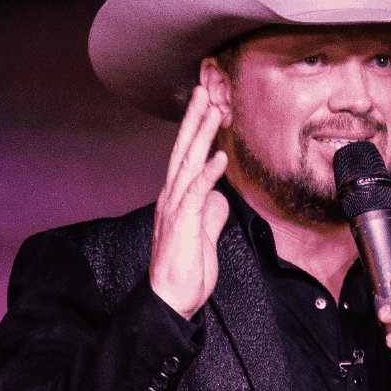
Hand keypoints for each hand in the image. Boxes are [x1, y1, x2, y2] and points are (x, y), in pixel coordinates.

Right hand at [150, 87, 230, 319]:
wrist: (170, 301)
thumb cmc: (185, 273)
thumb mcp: (203, 238)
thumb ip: (210, 214)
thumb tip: (219, 198)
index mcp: (177, 199)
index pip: (187, 157)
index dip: (197, 131)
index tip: (207, 106)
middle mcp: (172, 198)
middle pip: (183, 150)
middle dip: (195, 118)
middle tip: (204, 88)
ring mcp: (175, 209)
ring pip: (188, 163)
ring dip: (201, 135)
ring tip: (213, 109)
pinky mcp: (182, 224)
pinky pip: (196, 194)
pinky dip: (208, 174)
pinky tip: (220, 157)